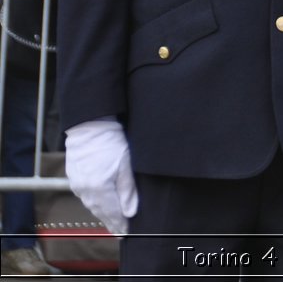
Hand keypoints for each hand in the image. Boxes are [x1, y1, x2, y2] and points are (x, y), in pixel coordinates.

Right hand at [65, 119, 138, 235]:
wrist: (88, 127)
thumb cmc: (110, 143)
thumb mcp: (125, 165)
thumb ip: (128, 190)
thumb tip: (131, 212)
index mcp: (100, 189)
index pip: (112, 213)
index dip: (120, 224)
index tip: (126, 233)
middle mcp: (86, 191)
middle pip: (100, 212)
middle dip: (111, 223)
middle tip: (119, 233)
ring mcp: (78, 185)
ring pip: (92, 206)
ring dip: (102, 215)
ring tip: (111, 223)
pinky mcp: (74, 178)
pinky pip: (86, 197)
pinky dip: (95, 204)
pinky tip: (100, 206)